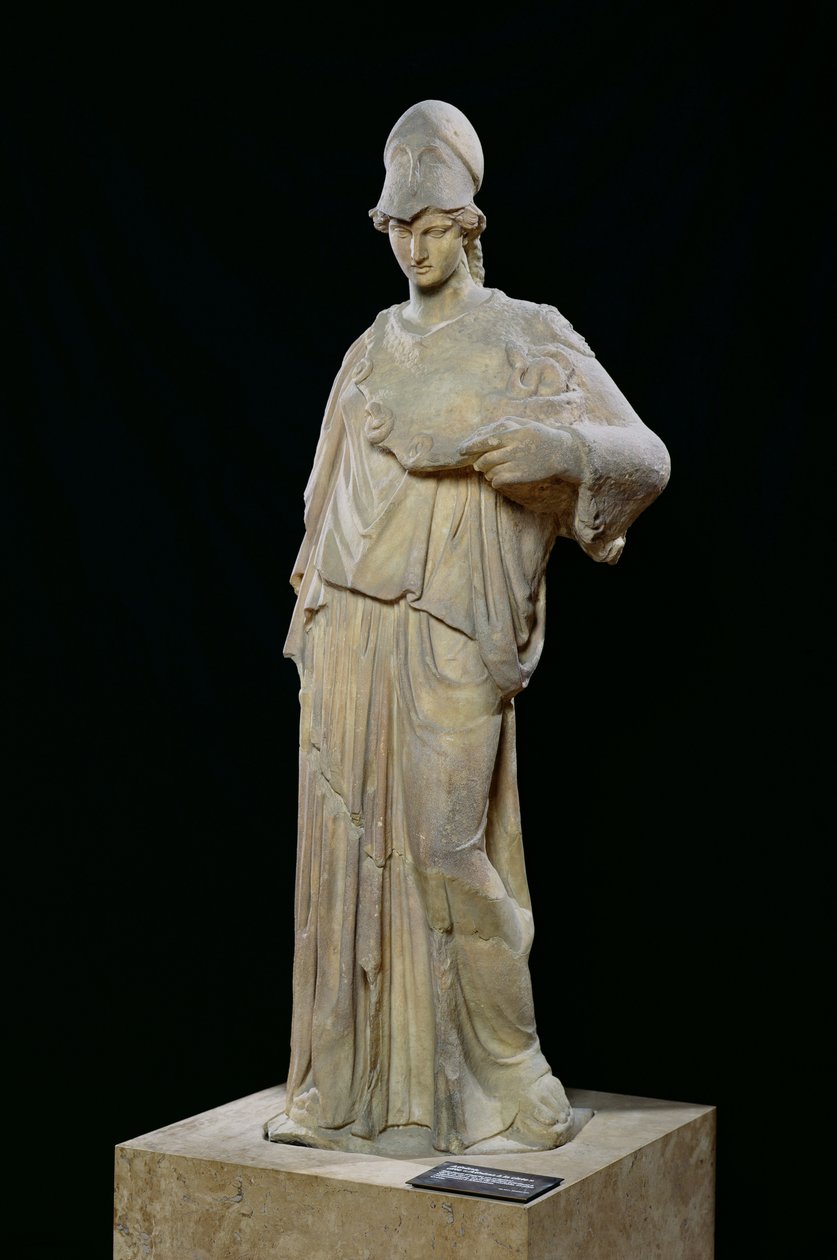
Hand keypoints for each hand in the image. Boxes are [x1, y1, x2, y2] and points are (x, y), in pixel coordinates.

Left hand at [459, 419, 584, 488]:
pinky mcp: (521, 476)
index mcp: (514, 434)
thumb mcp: (524, 424)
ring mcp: (517, 463)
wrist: (561, 452)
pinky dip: (494, 481)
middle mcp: (514, 448)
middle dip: (478, 462)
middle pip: (485, 458)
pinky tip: (498, 478)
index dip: (471, 446)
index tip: (461, 450)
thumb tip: (482, 431)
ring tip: (490, 471)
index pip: (486, 440)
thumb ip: (504, 425)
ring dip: (487, 472)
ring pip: (490, 471)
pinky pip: (498, 481)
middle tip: (477, 464)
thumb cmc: (539, 436)